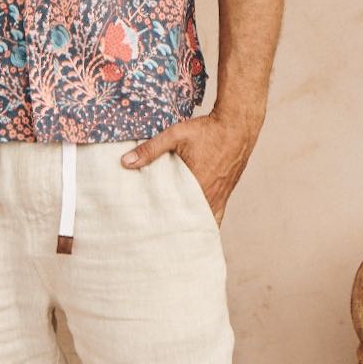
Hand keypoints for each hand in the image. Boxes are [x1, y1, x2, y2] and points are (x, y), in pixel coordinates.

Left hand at [119, 110, 259, 225]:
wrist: (236, 126)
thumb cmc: (207, 131)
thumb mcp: (175, 135)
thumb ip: (150, 150)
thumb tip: (125, 162)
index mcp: (197, 186)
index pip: (176, 215)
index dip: (163, 225)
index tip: (149, 233)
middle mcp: (210, 197)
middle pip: (189, 222)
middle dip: (173, 229)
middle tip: (156, 237)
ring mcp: (220, 197)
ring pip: (203, 222)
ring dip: (190, 227)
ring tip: (172, 236)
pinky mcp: (225, 194)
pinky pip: (216, 216)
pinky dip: (206, 223)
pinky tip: (197, 229)